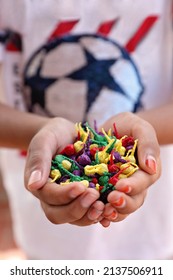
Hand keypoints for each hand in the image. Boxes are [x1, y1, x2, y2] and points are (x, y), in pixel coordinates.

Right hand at [24, 117, 103, 225]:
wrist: (66, 134)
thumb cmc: (53, 135)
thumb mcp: (44, 141)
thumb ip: (38, 159)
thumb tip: (32, 185)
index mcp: (39, 185)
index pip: (50, 197)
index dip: (65, 195)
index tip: (81, 186)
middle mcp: (51, 197)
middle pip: (59, 214)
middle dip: (77, 209)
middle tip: (95, 196)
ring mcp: (66, 200)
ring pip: (74, 218)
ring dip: (89, 215)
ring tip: (104, 206)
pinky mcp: (81, 199)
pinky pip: (87, 213)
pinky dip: (98, 213)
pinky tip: (109, 207)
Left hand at [98, 112, 160, 226]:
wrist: (109, 130)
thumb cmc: (127, 126)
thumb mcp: (139, 128)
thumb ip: (148, 143)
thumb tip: (151, 166)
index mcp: (146, 170)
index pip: (143, 182)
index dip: (133, 186)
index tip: (121, 186)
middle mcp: (135, 184)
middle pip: (134, 200)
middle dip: (123, 203)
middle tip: (111, 199)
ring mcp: (120, 190)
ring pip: (121, 208)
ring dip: (113, 212)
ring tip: (102, 212)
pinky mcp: (105, 191)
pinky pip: (106, 207)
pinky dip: (102, 214)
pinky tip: (96, 217)